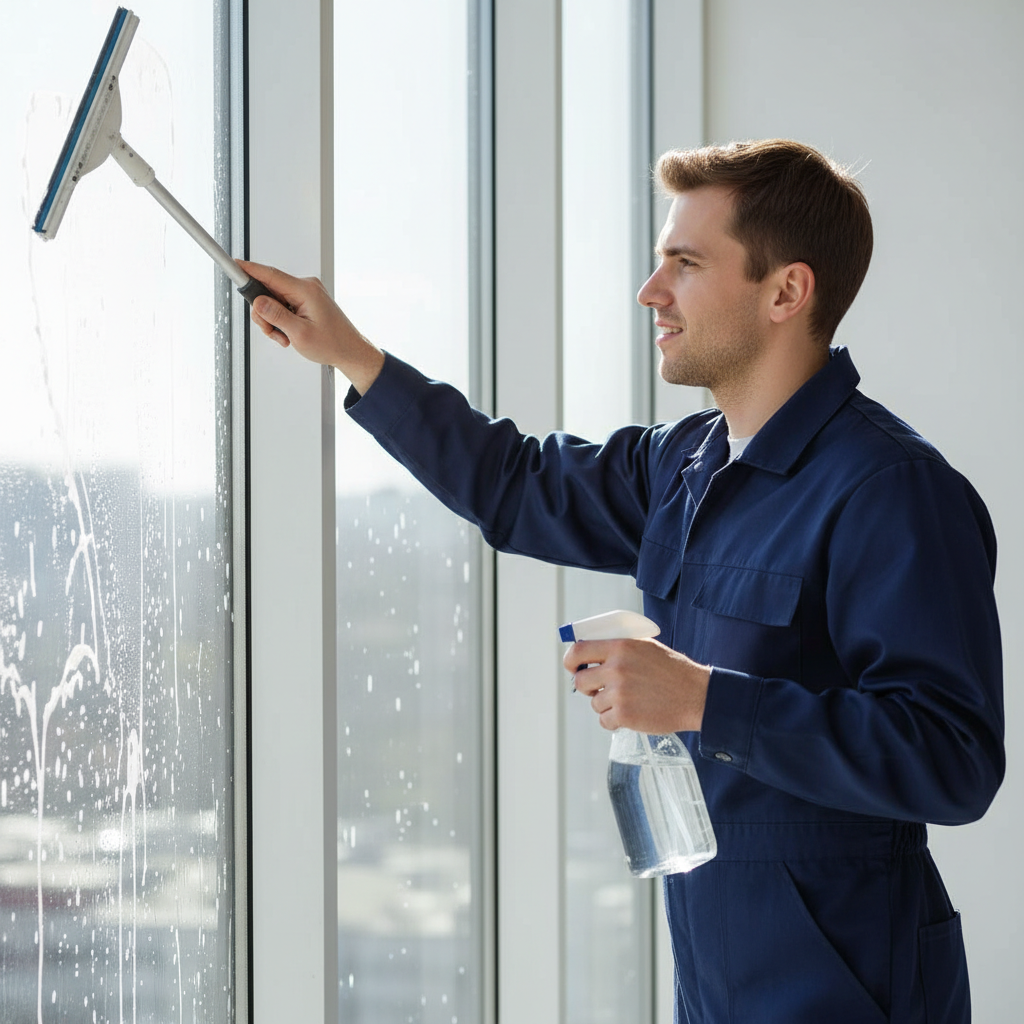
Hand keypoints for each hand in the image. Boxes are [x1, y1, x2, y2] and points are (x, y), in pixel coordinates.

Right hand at [238, 260, 385, 394]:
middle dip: (264, 313)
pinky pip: (282, 305)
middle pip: (268, 290)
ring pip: (273, 300)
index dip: (249, 269)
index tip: (233, 263)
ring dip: (273, 320)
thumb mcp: (300, 334)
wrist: (350, 351)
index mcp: (306, 290)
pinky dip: (280, 320)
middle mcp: (306, 287)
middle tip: (272, 332)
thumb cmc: (333, 344)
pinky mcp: (305, 300)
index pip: (270, 274)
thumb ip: (277, 316)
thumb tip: (258, 301)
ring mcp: (306, 293)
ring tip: (285, 337)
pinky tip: (289, 333)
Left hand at [565, 637, 709, 732]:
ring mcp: (620, 693)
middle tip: (601, 688)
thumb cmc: (671, 670)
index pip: (578, 651)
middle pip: (580, 681)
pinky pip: (604, 720)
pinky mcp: (625, 715)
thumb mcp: (644, 647)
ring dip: (607, 705)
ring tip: (629, 700)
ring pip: (594, 703)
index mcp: (620, 647)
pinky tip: (630, 714)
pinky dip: (614, 721)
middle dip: (588, 687)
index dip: (571, 662)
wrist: (696, 695)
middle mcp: (617, 668)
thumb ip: (618, 649)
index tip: (573, 668)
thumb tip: (590, 654)